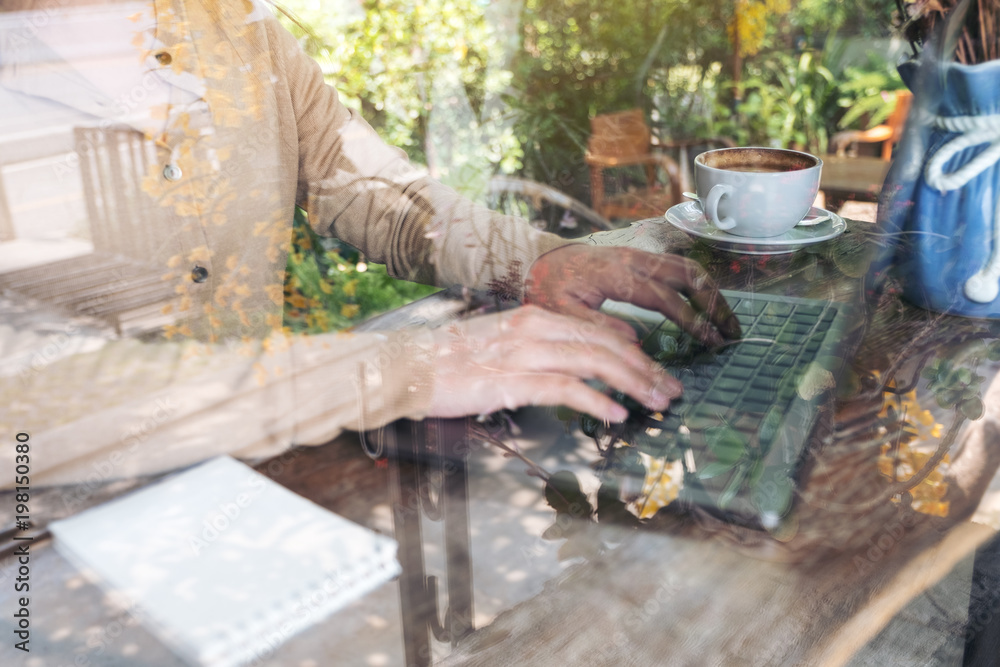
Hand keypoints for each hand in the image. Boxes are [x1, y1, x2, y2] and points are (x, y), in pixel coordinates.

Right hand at [426, 305, 680, 422]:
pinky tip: (616, 414)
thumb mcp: (501, 346)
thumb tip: (575, 367)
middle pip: (604, 344)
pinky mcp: (510, 380)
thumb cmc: (449, 361)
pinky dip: (596, 401)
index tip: (655, 371)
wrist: (405, 366)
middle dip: (644, 368)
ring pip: (593, 361)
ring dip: (632, 383)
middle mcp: (533, 329)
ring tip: (656, 402)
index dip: (634, 351)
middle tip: (670, 390)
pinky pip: (565, 388)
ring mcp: (523, 353)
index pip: (597, 330)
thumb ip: (539, 350)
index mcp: (533, 318)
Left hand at [524, 245, 740, 346]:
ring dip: (711, 293)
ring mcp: (640, 255)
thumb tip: (635, 342)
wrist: (538, 259)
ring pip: (688, 268)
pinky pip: (678, 266)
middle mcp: (635, 260)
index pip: (667, 299)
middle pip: (689, 276)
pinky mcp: (640, 257)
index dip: (693, 320)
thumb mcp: (562, 314)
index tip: (713, 341)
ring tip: (726, 322)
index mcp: (618, 275)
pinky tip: (706, 304)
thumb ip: (597, 327)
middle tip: (732, 333)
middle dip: (715, 305)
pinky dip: (698, 284)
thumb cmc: (548, 287)